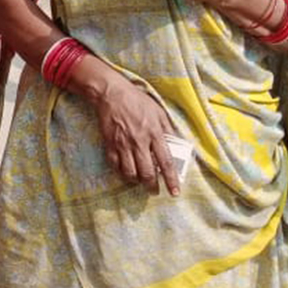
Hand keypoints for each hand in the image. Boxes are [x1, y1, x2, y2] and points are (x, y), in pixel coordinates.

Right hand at [92, 74, 181, 194]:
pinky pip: (115, 165)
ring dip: (136, 181)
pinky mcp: (110, 144)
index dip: (171, 180)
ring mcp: (123, 144)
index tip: (174, 192)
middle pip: (147, 172)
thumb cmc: (138, 101)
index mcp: (155, 134)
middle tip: (154, 191)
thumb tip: (177, 145)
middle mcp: (139, 142)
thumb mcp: (159, 112)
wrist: (112, 94)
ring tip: (140, 181)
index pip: (166, 163)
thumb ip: (168, 130)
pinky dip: (121, 172)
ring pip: (130, 172)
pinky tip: (125, 172)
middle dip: (152, 186)